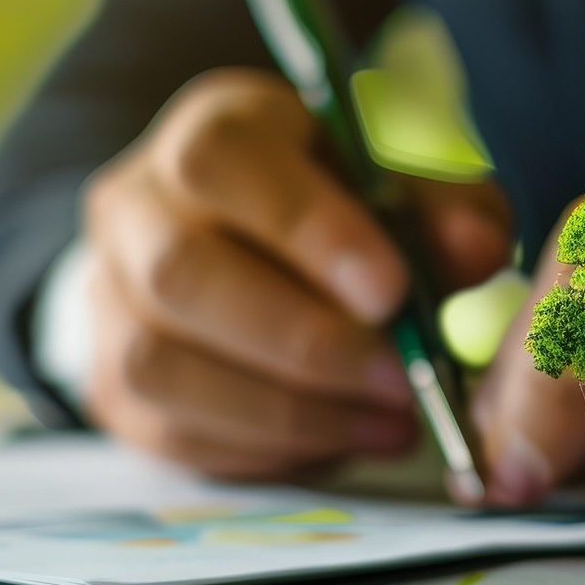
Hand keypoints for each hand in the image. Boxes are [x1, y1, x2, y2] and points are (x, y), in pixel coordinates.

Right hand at [83, 68, 511, 478]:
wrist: (241, 251)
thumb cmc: (336, 210)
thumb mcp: (400, 184)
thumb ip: (443, 210)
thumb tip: (475, 253)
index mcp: (210, 134)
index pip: (222, 162)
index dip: (305, 230)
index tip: (391, 293)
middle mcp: (135, 208)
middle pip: (180, 274)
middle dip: (303, 341)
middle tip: (401, 381)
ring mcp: (109, 300)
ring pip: (161, 365)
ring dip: (288, 410)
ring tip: (387, 424)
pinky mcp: (112, 385)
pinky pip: (171, 432)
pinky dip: (264, 450)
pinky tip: (338, 441)